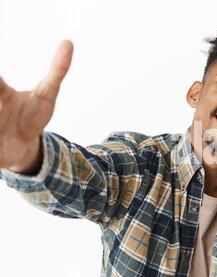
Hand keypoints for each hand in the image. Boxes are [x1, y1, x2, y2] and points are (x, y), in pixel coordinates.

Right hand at [0, 40, 72, 171]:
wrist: (23, 147)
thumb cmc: (31, 117)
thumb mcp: (47, 95)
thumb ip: (56, 70)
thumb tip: (68, 42)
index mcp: (1, 92)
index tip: (0, 79)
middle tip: (2, 91)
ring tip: (5, 121)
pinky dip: (0, 152)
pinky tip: (3, 141)